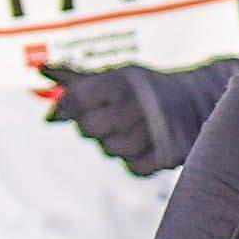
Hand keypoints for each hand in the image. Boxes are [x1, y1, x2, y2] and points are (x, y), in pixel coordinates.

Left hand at [40, 59, 189, 178]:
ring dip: (114, 143)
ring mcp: (152, 132)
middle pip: (88, 130)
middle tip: (107, 118)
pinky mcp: (166, 155)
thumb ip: (75, 77)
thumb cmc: (144, 87)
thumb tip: (40, 71)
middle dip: (91, 125)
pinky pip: (133, 168)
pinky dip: (135, 159)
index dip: (66, 107)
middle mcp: (135, 106)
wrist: (198, 99)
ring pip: (109, 150)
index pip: (76, 99)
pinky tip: (144, 144)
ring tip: (131, 129)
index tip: (63, 111)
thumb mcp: (114, 75)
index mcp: (120, 82)